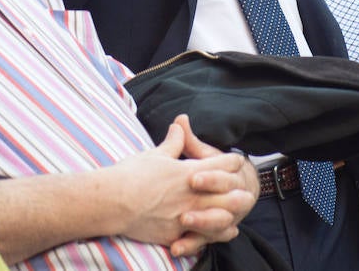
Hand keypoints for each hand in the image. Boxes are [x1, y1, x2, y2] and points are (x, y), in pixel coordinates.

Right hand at [111, 117, 256, 255]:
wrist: (113, 201)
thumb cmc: (132, 175)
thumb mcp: (155, 153)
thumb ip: (174, 142)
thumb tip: (181, 123)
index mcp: (189, 171)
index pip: (221, 163)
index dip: (230, 161)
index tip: (235, 160)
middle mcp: (192, 193)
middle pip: (229, 192)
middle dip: (238, 188)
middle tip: (246, 188)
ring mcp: (186, 215)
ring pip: (221, 216)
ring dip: (232, 212)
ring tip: (239, 211)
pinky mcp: (176, 232)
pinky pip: (204, 236)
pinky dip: (217, 233)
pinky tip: (224, 231)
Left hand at [168, 116, 256, 256]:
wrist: (235, 191)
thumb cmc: (212, 169)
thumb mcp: (202, 155)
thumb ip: (189, 141)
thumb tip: (179, 118)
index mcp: (231, 174)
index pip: (226, 175)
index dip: (211, 178)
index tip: (192, 178)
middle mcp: (234, 197)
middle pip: (229, 203)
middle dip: (208, 206)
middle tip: (185, 209)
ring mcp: (226, 216)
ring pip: (220, 224)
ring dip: (202, 225)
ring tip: (182, 225)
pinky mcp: (214, 233)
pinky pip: (207, 242)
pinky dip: (192, 245)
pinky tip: (176, 248)